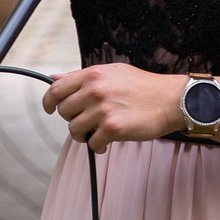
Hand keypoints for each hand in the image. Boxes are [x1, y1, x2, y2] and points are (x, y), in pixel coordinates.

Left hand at [43, 64, 185, 150]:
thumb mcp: (112, 72)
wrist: (171, 100)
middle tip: (87, 122)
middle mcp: (95, 90)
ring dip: (84, 135)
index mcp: (92, 75)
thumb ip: (82, 76)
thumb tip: (55, 78)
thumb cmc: (143, 86)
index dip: (48, 102)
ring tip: (97, 133)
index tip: (50, 109)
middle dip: (72, 120)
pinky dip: (97, 146)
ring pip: (75, 130)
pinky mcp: (113, 128)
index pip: (56, 89)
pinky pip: (92, 144)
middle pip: (64, 112)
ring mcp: (103, 110)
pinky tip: (107, 142)